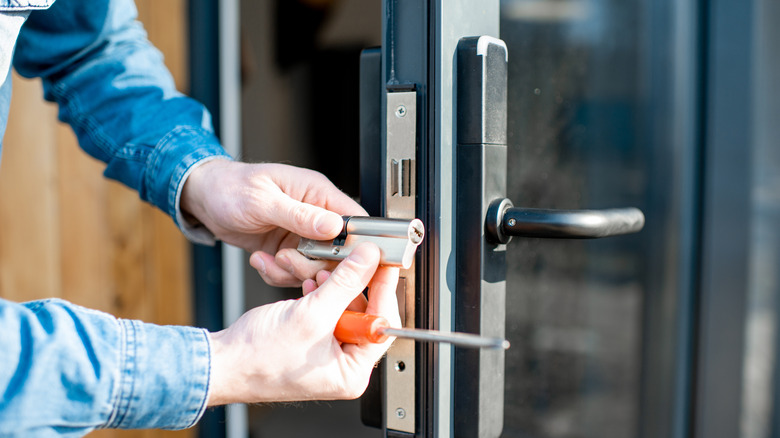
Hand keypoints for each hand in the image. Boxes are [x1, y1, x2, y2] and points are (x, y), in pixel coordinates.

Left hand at [181, 160, 366, 285]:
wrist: (204, 198)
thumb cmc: (230, 187)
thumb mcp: (263, 200)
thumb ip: (300, 214)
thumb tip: (334, 225)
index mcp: (318, 193)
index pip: (355, 220)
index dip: (354, 244)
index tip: (337, 261)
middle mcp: (315, 215)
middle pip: (338, 252)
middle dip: (312, 264)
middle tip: (286, 259)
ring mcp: (302, 235)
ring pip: (316, 267)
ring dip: (291, 271)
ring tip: (268, 259)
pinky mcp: (288, 250)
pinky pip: (294, 273)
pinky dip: (276, 274)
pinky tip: (260, 260)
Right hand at [206, 243, 400, 404]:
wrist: (222, 362)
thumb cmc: (258, 358)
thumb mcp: (312, 314)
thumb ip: (345, 283)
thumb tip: (369, 260)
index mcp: (352, 372)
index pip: (382, 324)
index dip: (384, 290)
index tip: (385, 264)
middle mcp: (343, 365)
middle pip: (365, 313)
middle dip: (352, 285)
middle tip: (354, 260)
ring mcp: (327, 353)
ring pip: (344, 308)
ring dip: (333, 286)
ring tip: (322, 273)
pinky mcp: (312, 340)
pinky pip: (327, 311)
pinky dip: (320, 294)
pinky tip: (311, 284)